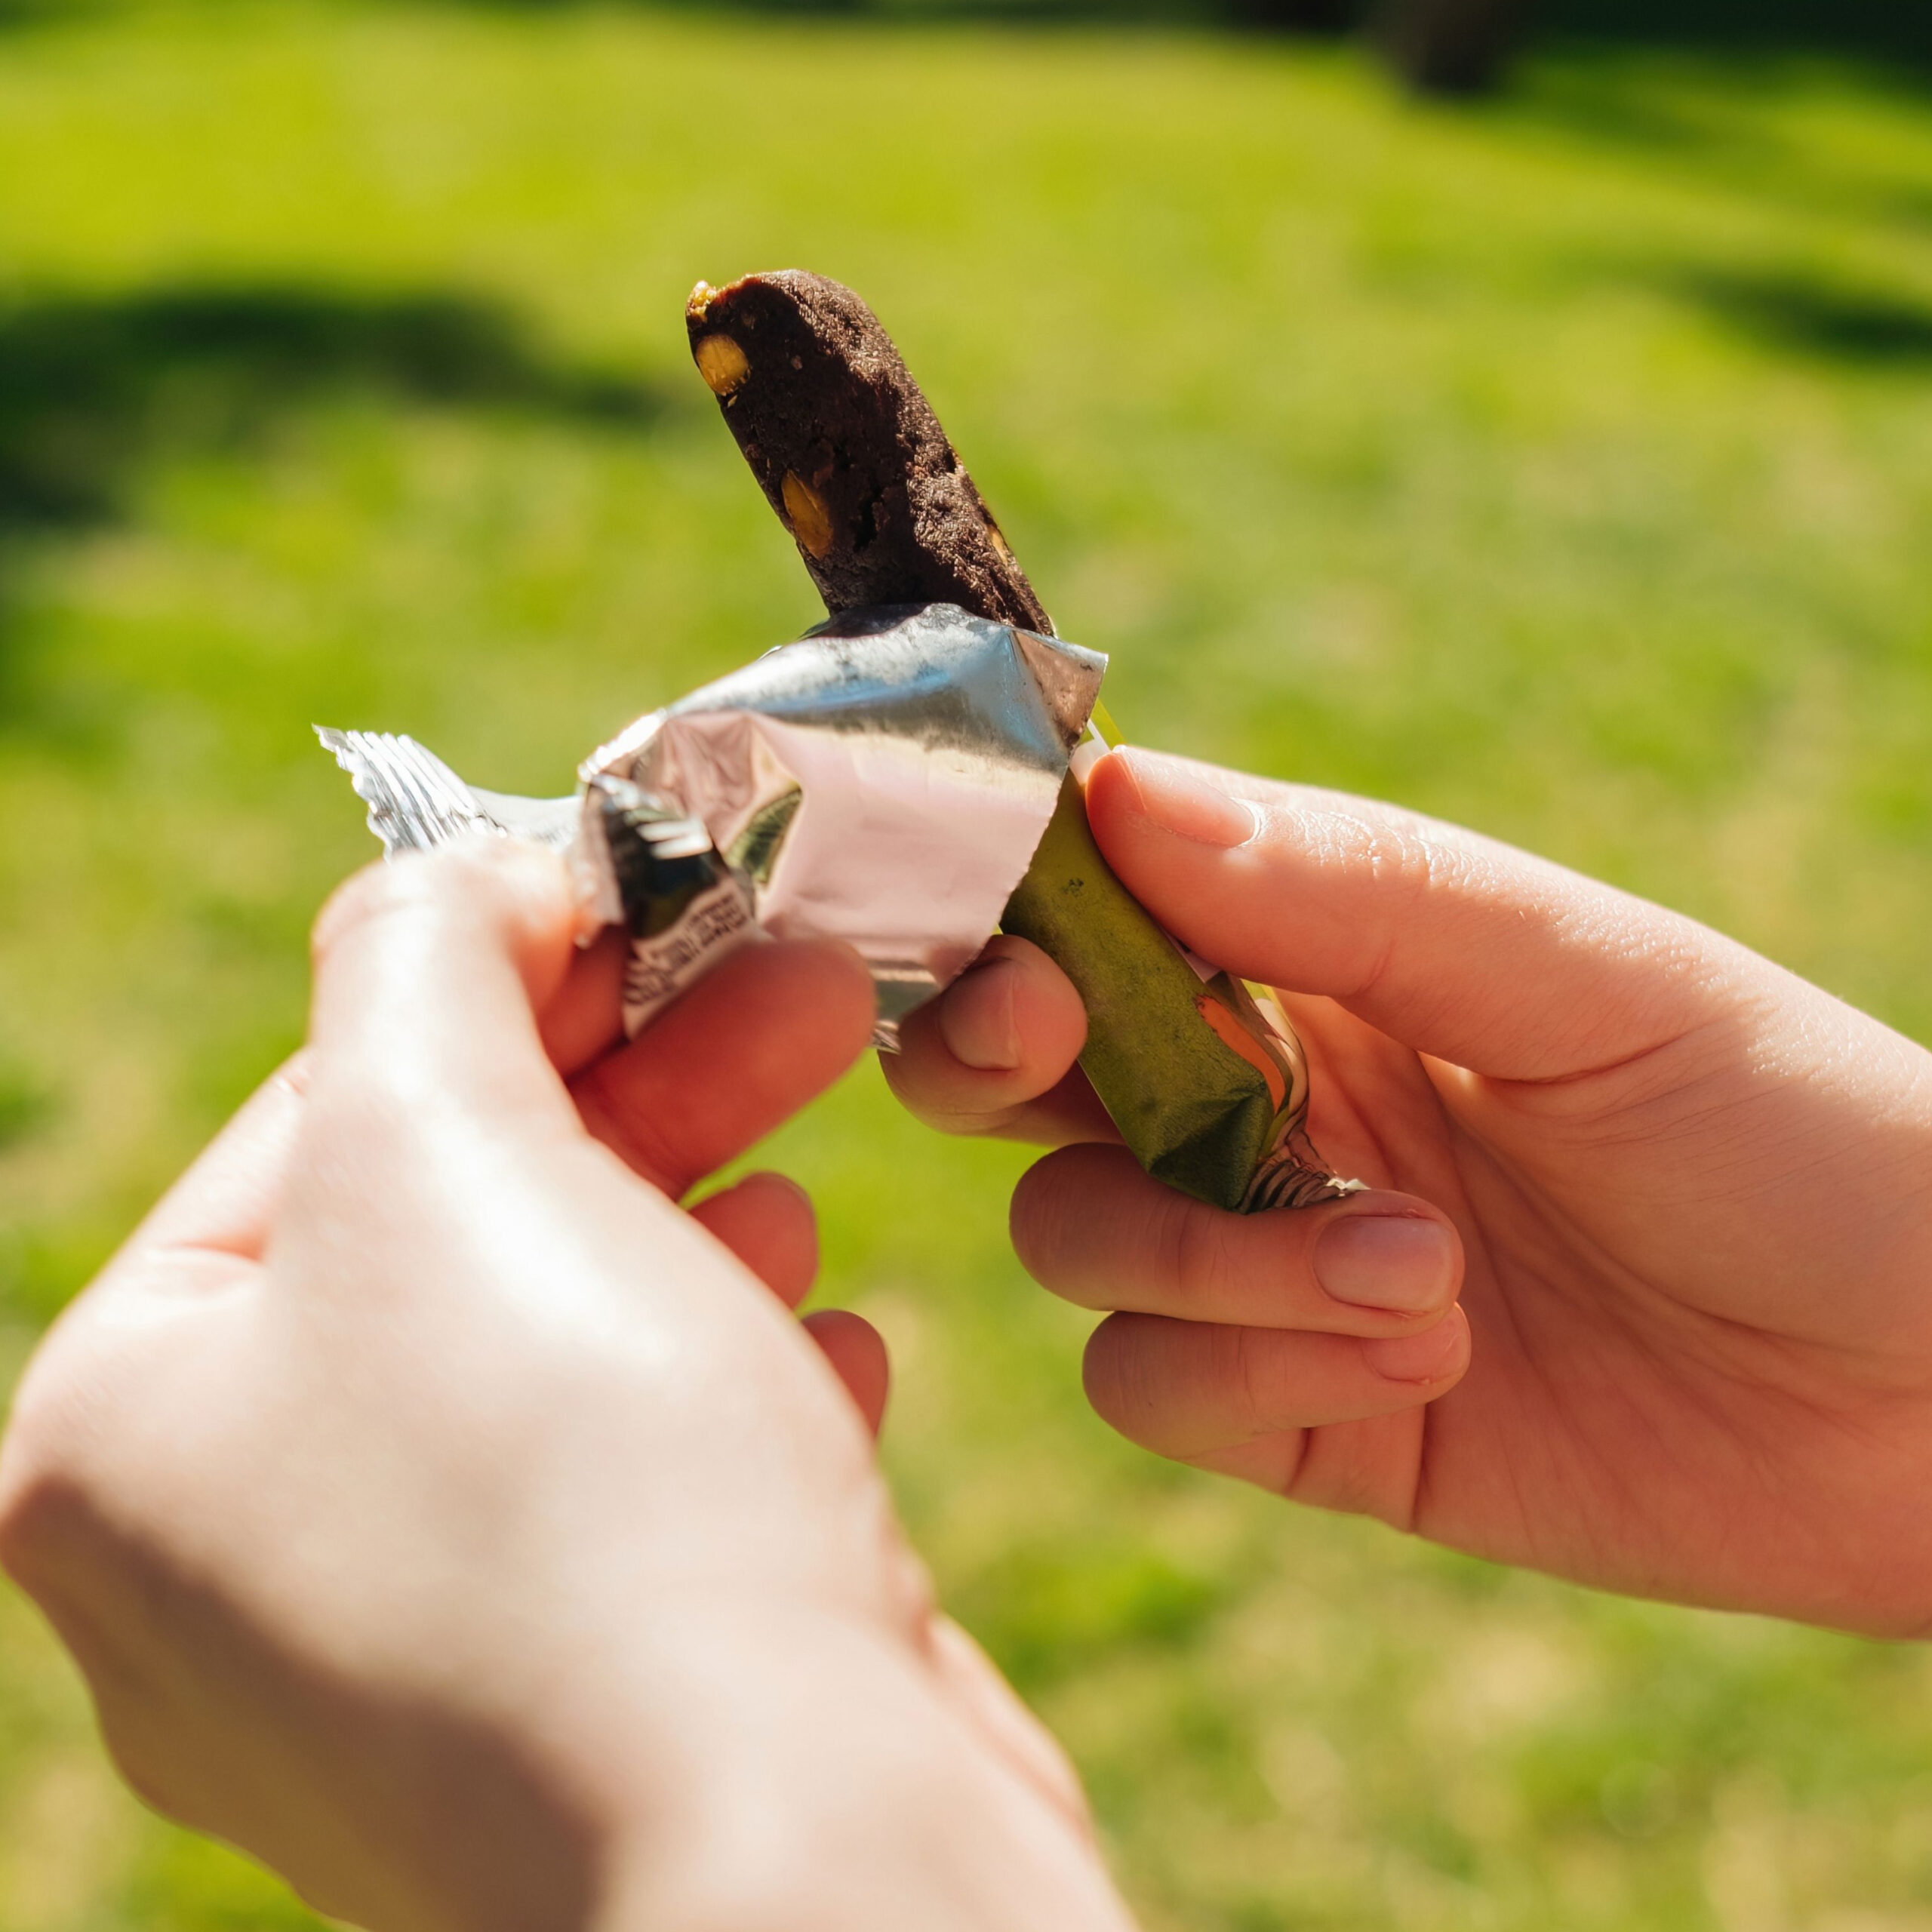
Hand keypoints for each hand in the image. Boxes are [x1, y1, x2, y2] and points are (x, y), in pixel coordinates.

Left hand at [0, 842, 1133, 1931]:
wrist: (792, 1868)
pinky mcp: (579, 1704)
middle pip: (448, 1228)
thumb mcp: (447, 1151)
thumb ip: (422, 968)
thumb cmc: (581, 1500)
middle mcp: (236, 1568)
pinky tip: (822, 1347)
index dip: (498, 981)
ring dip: (693, 1220)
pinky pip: (635, 1485)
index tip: (655, 904)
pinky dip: (725, 1381)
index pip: (310, 1119)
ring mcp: (410, 1660)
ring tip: (811, 1168)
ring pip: (556, 1347)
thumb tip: (461, 881)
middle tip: (799, 988)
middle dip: (641, 1088)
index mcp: (124, 1436)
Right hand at [888, 747, 1931, 1636]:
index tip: (1017, 925)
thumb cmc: (1789, 1129)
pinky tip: (1425, 1367)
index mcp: (1315, 962)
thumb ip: (1348, 888)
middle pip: (1014, 1070)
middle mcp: (1260, 1101)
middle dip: (992, 1053)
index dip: (1009, 904)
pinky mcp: (1295, 1413)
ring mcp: (1265, 1261)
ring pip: (1073, 1235)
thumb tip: (1112, 790)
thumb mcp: (1582, 978)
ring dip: (1210, 1255)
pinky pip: (1155, 1385)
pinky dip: (1253, 1368)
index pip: (1095, 905)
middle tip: (1049, 1045)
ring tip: (1427, 1274)